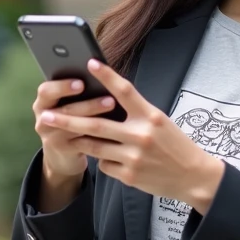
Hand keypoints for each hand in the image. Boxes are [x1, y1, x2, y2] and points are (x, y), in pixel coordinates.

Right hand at [33, 79, 117, 179]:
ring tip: (113, 107)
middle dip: (87, 104)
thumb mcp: (67, 103)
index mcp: (43, 102)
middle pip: (62, 110)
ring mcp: (51, 137)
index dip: (62, 86)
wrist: (62, 152)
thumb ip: (77, 91)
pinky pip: (81, 143)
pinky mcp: (63, 150)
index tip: (82, 83)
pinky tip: (113, 129)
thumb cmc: (71, 117)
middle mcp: (43, 119)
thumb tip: (100, 72)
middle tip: (109, 98)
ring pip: (73, 127)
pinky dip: (97, 135)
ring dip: (94, 117)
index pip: (45, 91)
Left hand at [38, 60, 226, 213]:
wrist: (194, 177)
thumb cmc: (174, 144)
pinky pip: (104, 165)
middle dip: (67, 120)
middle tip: (45, 116)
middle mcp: (141, 135)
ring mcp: (133, 157)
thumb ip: (135, 113)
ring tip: (61, 134)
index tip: (90, 63)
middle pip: (96, 125)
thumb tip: (106, 100)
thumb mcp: (159, 122)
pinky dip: (102, 159)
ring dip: (77, 140)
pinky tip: (111, 157)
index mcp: (150, 116)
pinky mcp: (129, 175)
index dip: (107, 75)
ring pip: (94, 147)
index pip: (125, 91)